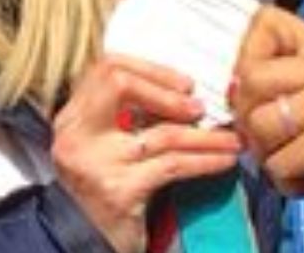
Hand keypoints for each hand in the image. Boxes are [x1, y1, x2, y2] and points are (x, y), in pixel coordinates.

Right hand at [53, 54, 242, 252]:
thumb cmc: (104, 191)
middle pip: (121, 84)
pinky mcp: (119, 190)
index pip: (106, 68)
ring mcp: (96, 162)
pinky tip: (223, 161)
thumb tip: (184, 91)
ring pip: (161, 132)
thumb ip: (127, 117)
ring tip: (230, 140)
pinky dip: (205, 161)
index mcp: (72, 118)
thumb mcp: (104, 147)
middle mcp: (76, 135)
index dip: (151, 69)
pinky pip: (173, 165)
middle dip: (168, 91)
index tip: (184, 83)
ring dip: (205, 135)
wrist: (85, 244)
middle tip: (200, 108)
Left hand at [231, 6, 303, 204]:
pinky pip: (280, 163)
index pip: (267, 21)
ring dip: (269, 154)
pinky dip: (289, 180)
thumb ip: (288, 76)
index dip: (246, 53)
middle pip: (252, 78)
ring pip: (261, 125)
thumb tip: (231, 85)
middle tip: (268, 136)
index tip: (253, 85)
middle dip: (248, 116)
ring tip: (295, 157)